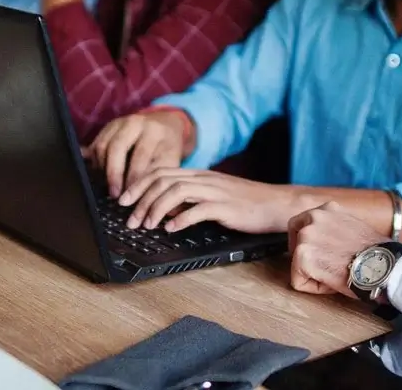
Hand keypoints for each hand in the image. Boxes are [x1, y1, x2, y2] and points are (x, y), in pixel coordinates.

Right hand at [85, 111, 186, 198]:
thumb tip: (146, 195)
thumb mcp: (171, 159)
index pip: (140, 155)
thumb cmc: (167, 148)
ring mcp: (120, 122)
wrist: (165, 124)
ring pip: (103, 146)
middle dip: (114, 173)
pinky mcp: (108, 126)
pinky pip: (96, 144)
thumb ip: (158, 175)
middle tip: (115, 194)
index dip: (134, 177)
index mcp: (154, 130)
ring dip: (102, 169)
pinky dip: (95, 162)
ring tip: (107, 187)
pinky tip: (101, 176)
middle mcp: (136, 123)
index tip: (131, 195)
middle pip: (117, 147)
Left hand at [119, 168, 303, 233]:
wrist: (277, 204)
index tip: (123, 201)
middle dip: (141, 199)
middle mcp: (204, 179)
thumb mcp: (213, 198)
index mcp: (200, 175)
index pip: (161, 171)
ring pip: (175, 192)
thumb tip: (164, 209)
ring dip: (156, 209)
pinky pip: (198, 209)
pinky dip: (181, 219)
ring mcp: (215, 191)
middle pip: (163, 180)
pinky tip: (172, 229)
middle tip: (130, 219)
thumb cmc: (246, 203)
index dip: (138, 185)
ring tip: (148, 225)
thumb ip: (190, 200)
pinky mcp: (227, 207)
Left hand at [288, 202, 388, 297]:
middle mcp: (314, 217)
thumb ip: (336, 229)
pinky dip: (314, 287)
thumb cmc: (375, 253)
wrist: (382, 265)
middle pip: (294, 235)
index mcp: (328, 209)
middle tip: (321, 265)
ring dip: (313, 272)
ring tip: (335, 274)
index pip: (305, 222)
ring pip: (297, 261)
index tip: (322, 252)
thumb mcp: (354, 228)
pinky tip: (333, 283)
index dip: (310, 241)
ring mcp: (305, 236)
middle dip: (302, 252)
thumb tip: (328, 243)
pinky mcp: (302, 257)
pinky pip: (299, 281)